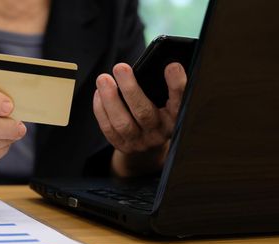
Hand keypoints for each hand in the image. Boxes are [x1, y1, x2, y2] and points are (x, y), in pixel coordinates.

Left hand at [93, 62, 186, 176]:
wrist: (150, 142)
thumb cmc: (159, 110)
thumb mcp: (167, 100)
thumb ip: (164, 85)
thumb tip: (155, 63)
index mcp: (175, 118)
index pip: (179, 101)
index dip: (177, 85)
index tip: (171, 66)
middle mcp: (159, 133)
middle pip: (144, 113)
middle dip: (130, 89)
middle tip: (120, 67)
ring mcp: (140, 142)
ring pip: (122, 123)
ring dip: (110, 99)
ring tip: (103, 79)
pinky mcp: (123, 146)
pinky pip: (108, 129)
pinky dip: (101, 110)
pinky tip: (99, 93)